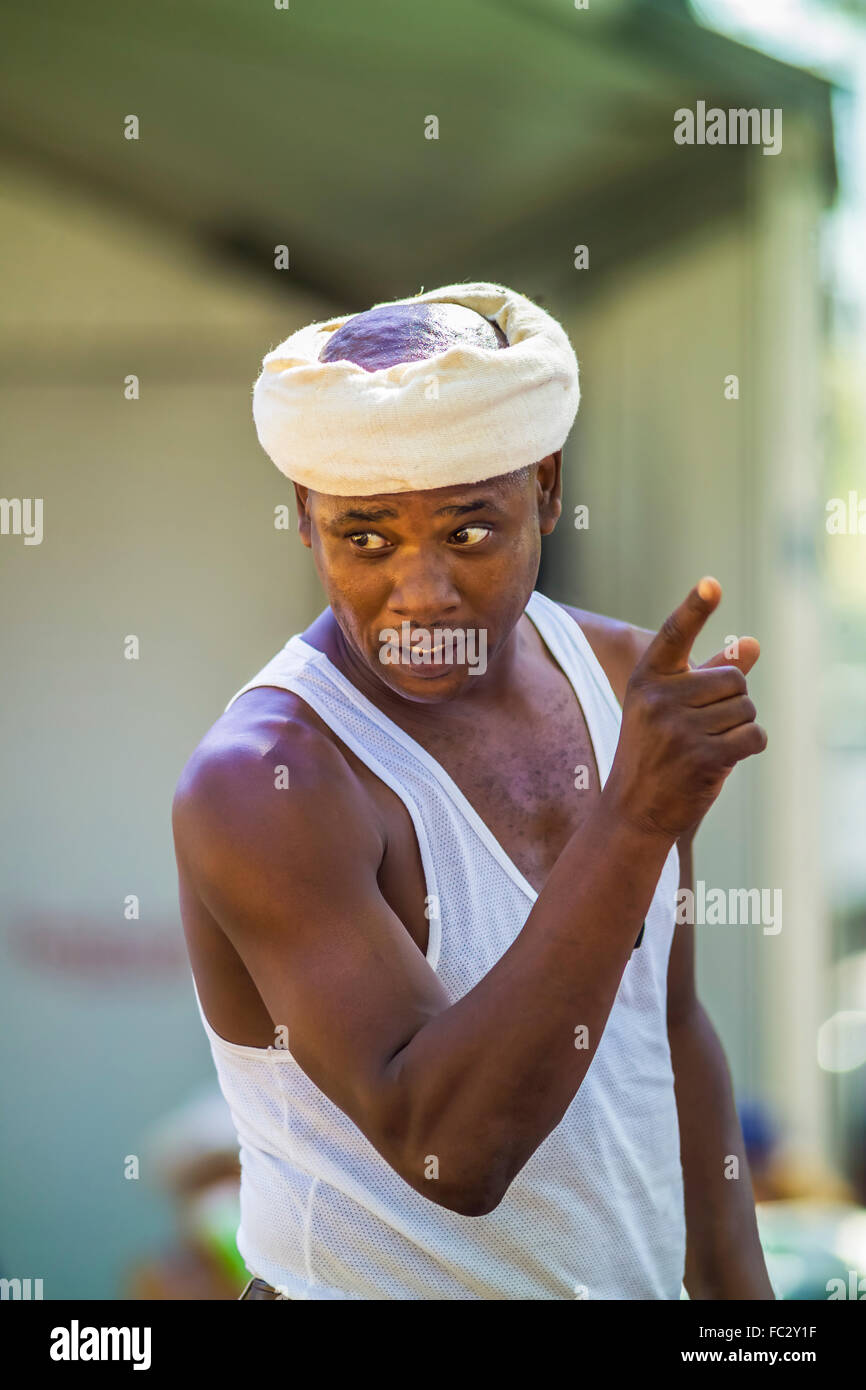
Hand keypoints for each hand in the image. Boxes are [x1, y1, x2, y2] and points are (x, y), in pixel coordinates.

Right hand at [605, 577, 766, 841]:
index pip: (675, 633)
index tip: (712, 583)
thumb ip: (710, 673)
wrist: (633, 811)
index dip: (696, 607)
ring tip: (707, 745)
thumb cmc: (656, 753)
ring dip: (740, 727)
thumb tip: (752, 643)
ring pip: (746, 708)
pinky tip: (722, 760)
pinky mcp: (701, 756)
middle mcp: (659, 697)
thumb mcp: (672, 708)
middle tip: (703, 728)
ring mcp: (678, 727)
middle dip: (732, 702)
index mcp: (648, 678)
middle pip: (733, 680)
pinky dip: (748, 747)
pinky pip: (753, 736)